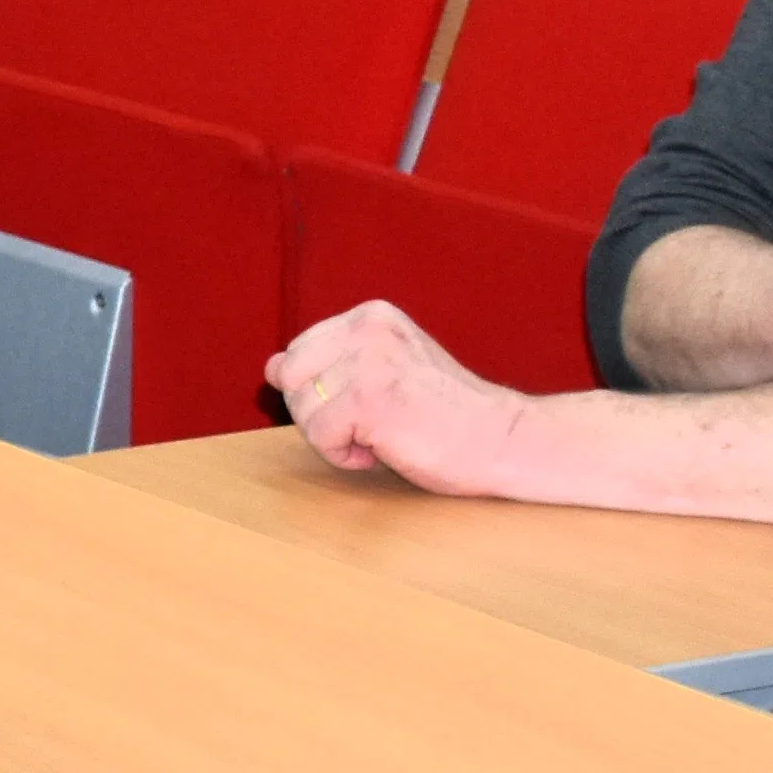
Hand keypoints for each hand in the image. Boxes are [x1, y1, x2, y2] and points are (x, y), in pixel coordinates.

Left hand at [274, 301, 519, 492]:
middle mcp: (366, 330)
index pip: (298, 353)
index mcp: (371, 317)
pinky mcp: (367, 401)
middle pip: (290, 378)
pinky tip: (384, 449)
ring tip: (384, 434)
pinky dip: (344, 455)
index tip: (371, 403)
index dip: (323, 391)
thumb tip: (269, 368)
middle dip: (319, 412)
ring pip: (302, 411)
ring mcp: (366, 363)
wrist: (502, 441)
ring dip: (335, 436)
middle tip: (371, 423)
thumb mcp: (386, 370)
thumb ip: (331, 363)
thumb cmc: (445, 413)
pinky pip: (319, 436)